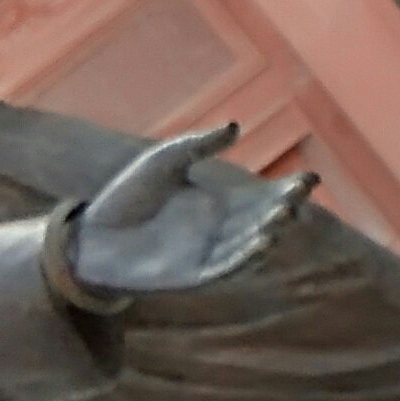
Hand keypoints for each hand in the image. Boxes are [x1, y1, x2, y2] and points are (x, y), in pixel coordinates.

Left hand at [67, 124, 315, 299]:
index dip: (290, 190)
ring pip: (250, 244)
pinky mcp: (194, 275)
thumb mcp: (164, 161)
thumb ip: (199, 145)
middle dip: (285, 208)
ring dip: (268, 231)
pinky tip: (262, 241)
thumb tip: (235, 125)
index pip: (265, 197)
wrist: (91, 236)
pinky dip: (246, 256)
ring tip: (281, 214)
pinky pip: (227, 267)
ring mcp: (209, 254)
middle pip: (265, 219)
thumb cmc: (127, 197)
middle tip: (297, 193)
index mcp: (221, 203)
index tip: (308, 178)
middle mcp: (222, 230)